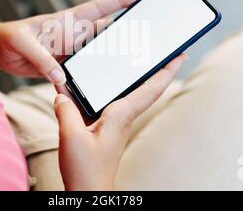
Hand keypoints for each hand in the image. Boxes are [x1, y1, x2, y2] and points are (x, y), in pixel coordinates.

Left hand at [0, 0, 143, 84]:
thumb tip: (60, 76)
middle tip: (145, 37)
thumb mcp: (22, 43)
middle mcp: (72, 35)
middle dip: (124, 32)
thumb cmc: (9, 37)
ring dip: (110, 56)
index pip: (98, 8)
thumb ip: (42, 58)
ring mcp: (70, 50)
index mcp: (66, 22)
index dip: (119, 1)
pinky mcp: (63, 65)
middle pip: (104, 32)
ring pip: (97, 52)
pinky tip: (100, 82)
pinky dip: (91, 75)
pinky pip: (82, 70)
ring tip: (129, 62)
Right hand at [54, 53, 187, 190]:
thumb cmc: (86, 170)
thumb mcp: (72, 136)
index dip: (167, 70)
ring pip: (125, 94)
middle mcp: (121, 117)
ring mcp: (113, 123)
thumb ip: (66, 110)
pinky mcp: (103, 129)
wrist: (88, 191)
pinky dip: (100, 91)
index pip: (151, 88)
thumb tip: (62, 94)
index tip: (180, 54)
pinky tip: (87, 87)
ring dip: (133, 78)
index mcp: (120, 116)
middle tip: (164, 51)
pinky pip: (105, 103)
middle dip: (157, 69)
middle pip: (144, 88)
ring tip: (135, 61)